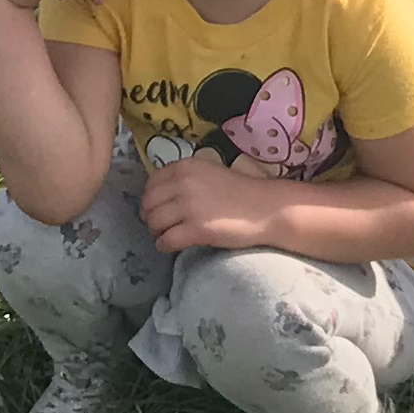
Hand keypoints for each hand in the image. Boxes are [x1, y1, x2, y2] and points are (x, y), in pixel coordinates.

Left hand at [140, 150, 277, 252]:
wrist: (265, 208)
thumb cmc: (241, 191)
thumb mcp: (209, 172)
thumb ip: (185, 178)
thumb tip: (162, 194)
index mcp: (185, 166)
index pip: (151, 183)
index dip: (150, 198)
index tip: (157, 208)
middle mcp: (183, 183)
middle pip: (148, 204)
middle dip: (150, 216)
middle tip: (160, 225)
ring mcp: (189, 206)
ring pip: (153, 222)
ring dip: (156, 232)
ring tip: (167, 235)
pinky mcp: (196, 229)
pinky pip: (166, 241)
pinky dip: (164, 245)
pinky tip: (171, 246)